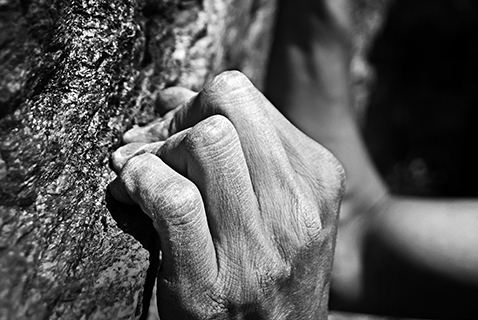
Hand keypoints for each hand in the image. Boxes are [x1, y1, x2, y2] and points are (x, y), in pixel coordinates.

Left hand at [110, 71, 344, 319]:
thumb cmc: (272, 268)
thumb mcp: (276, 201)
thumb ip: (235, 141)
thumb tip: (173, 94)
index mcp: (317, 178)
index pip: (242, 96)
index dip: (194, 103)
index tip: (173, 127)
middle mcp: (296, 209)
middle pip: (225, 108)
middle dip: (175, 119)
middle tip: (154, 146)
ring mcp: (259, 251)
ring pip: (205, 145)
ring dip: (153, 151)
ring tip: (139, 173)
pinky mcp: (212, 288)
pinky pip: (174, 201)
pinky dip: (139, 183)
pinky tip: (128, 194)